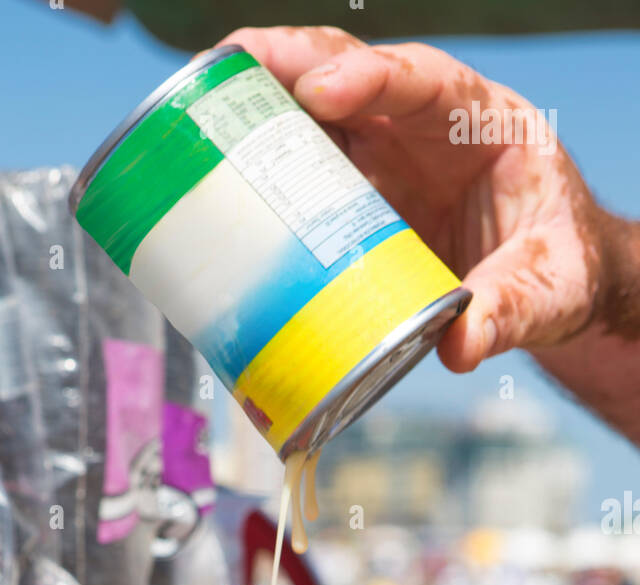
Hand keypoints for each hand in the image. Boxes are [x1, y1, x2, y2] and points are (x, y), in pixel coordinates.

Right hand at [221, 26, 624, 374]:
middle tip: (226, 69)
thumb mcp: (550, 290)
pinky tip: (213, 171)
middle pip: (350, 73)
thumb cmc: (560, 268)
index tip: (319, 92)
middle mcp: (424, 126)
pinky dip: (258, 163)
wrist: (548, 282)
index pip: (423, 80)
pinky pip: (303, 167)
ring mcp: (385, 157)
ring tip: (197, 110)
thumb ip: (513, 311)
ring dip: (256, 105)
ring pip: (315, 113)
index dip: (369, 76)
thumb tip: (459, 347)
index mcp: (482, 124)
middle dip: (289, 64)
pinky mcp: (355, 195)